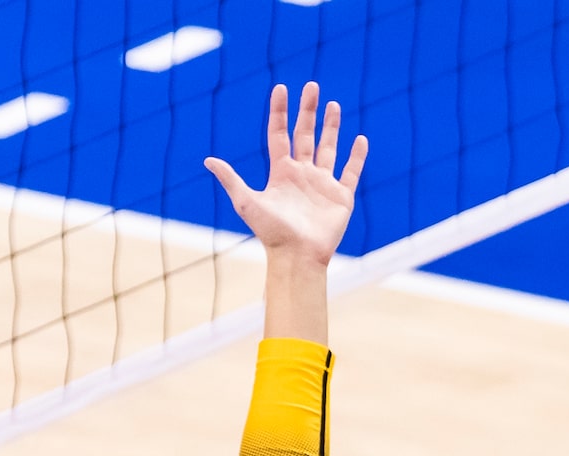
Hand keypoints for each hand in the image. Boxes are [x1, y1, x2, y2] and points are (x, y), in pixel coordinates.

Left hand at [206, 83, 367, 267]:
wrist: (297, 257)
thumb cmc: (271, 233)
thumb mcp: (247, 202)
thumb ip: (231, 179)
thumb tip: (208, 160)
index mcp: (281, 173)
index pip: (280, 134)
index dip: (280, 112)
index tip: (281, 89)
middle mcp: (302, 175)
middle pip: (305, 135)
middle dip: (308, 111)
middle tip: (311, 86)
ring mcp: (323, 185)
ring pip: (329, 148)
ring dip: (332, 127)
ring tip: (334, 105)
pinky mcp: (341, 197)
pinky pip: (351, 172)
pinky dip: (357, 157)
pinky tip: (360, 140)